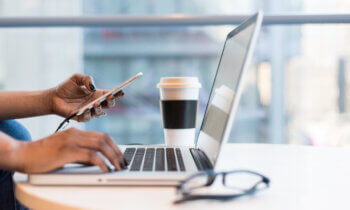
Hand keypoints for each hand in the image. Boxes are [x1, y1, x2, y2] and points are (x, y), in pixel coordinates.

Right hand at [11, 128, 126, 172]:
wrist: (22, 154)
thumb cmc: (42, 155)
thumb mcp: (65, 151)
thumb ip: (80, 154)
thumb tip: (96, 161)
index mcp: (76, 132)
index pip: (101, 135)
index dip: (114, 145)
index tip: (120, 155)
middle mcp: (75, 134)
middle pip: (104, 139)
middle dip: (117, 151)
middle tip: (123, 162)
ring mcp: (71, 141)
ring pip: (100, 145)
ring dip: (112, 157)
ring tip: (118, 167)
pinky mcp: (67, 151)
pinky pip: (90, 156)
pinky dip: (101, 162)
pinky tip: (105, 169)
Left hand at [49, 73, 123, 121]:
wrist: (53, 97)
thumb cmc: (66, 88)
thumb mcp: (76, 78)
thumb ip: (86, 78)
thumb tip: (93, 87)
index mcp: (96, 94)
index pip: (110, 94)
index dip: (116, 93)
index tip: (121, 91)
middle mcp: (95, 103)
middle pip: (108, 105)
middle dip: (111, 101)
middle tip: (110, 97)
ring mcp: (88, 111)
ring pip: (99, 113)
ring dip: (100, 109)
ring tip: (96, 103)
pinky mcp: (80, 117)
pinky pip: (87, 118)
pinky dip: (88, 115)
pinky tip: (87, 110)